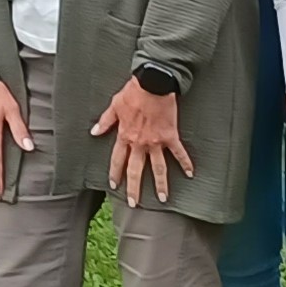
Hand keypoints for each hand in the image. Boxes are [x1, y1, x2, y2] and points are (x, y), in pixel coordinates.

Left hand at [92, 77, 193, 207]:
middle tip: (134, 204)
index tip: (114, 184)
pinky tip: (191, 174)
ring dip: (160, 184)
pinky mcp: (171, 136)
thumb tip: (94, 131)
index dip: (115, 173)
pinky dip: (186, 163)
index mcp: (125, 135)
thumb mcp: (114, 105)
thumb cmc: (133, 92)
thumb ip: (105, 121)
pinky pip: (179, 153)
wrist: (154, 83)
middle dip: (134, 188)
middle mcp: (140, 143)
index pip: (118, 160)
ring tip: (162, 198)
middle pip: (136, 170)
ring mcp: (156, 142)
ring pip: (158, 168)